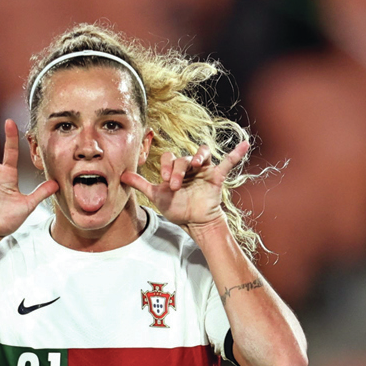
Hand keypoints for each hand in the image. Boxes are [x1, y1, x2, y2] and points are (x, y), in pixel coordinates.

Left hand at [121, 140, 251, 234]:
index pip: (170, 157)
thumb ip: (141, 184)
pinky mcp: (217, 177)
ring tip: (197, 164)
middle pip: (184, 158)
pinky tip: (244, 143)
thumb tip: (122, 175)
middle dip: (177, 171)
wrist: (194, 222)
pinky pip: (228, 162)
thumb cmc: (177, 208)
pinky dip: (236, 153)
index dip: (166, 167)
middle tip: (175, 186)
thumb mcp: (156, 195)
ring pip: (202, 153)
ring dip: (199, 157)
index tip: (164, 182)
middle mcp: (190, 166)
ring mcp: (205, 170)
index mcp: (176, 168)